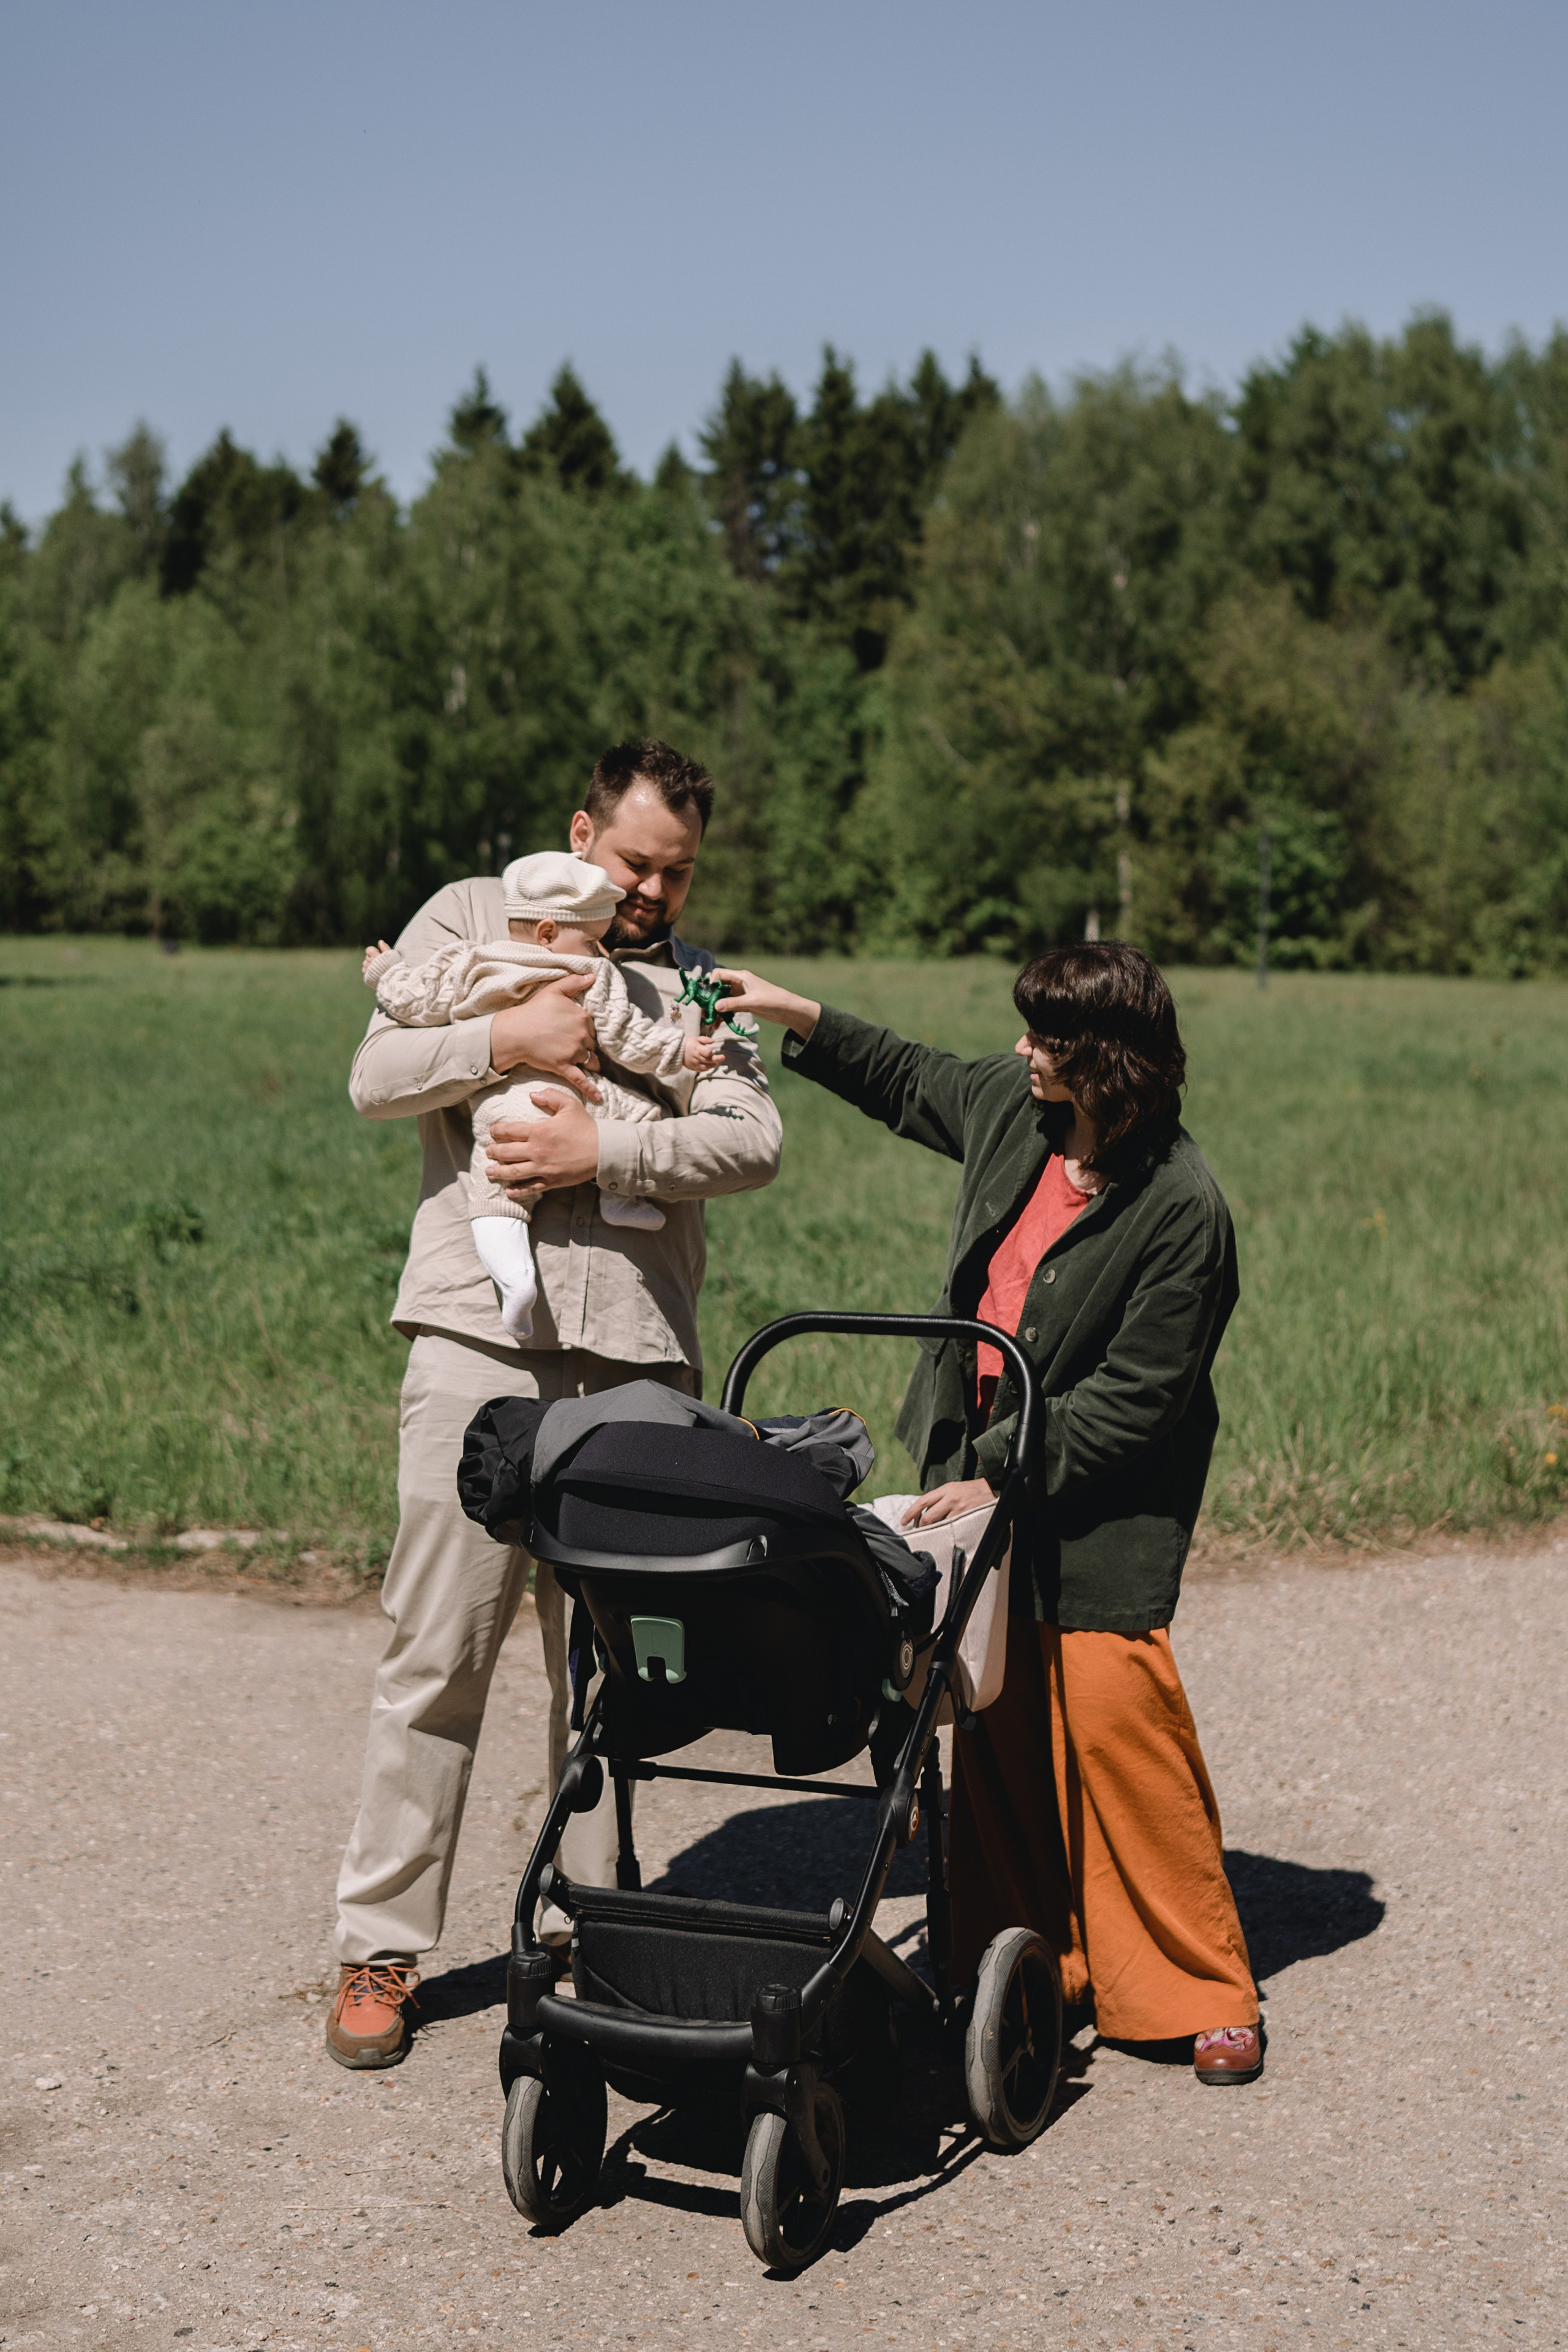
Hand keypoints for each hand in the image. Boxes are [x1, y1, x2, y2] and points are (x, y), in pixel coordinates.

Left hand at [363, 940, 391, 976]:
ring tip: (378, 967)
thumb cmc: (394, 968)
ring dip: (370, 965)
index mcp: (375, 956)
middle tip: (380, 961)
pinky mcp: (368, 977)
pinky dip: (369, 971)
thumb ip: (385, 948)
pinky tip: (376, 973)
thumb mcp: (392, 955)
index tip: (378, 953)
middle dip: (372, 958)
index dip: (373, 950)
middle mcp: (370, 963)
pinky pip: (365, 972)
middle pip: (367, 957)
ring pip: (365, 964)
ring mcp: (368, 970)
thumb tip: (380, 942)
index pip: (369, 949)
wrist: (393, 981)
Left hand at [485, 1092, 601, 1194]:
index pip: (510, 1131)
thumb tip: (532, 1094)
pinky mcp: (551, 1181)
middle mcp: (537, 1151)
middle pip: (507, 1153)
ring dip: (499, 1172)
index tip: (493, 1131)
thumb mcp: (570, 1104)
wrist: (604, 1150)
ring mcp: (543, 1168)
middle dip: (494, 1152)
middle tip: (488, 1151)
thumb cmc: (586, 1127)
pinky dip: (517, 1190)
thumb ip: (550, 1097)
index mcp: (539, 1131)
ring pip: (514, 1172)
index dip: (498, 1130)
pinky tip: (508, 1191)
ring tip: (489, 1171)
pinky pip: (530, 1187)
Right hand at [490, 972, 601, 1102]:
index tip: (576, 1031)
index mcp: (582, 1017)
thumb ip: (574, 982)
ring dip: (590, 1063)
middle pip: (593, 1044)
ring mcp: (573, 1052)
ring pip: (590, 1060)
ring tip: (588, 1065)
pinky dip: (591, 1089)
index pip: (593, 1027)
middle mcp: (581, 1035)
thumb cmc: (532, 1011)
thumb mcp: (553, 991)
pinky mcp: (564, 1067)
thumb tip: (592, 975)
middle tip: (575, 1046)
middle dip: (587, 1046)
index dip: (585, 1030)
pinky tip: (599, 1097)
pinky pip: (581, 1079)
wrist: (514, 1032)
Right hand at [682, 1035, 723, 1071]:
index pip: (707, 1052)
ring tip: (716, 1062)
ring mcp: (695, 1063)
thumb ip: (705, 1039)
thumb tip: (713, 1041)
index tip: (714, 1051)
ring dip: (712, 1065)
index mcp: (697, 1049)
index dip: (711, 1052)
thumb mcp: (696, 1038)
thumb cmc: (687, 1043)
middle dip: (717, 1059)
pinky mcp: (693, 1067)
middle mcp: (696, 1057)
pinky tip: (710, 1065)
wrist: (677, 1051)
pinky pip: (702, 1069)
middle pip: (709, 1060)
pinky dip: (707, 1068)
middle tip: (723, 1057)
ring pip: (706, 1066)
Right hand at [709, 967, 820, 1038]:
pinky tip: (718, 1023)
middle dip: (710, 998)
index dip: (711, 982)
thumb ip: (733, 1003)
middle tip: (705, 1011)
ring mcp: (741, 994)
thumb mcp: (752, 1002)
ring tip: (710, 1020)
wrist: (788, 1009)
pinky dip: (723, 1014)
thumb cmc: (773, 1000)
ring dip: (716, 1008)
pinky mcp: (744, 1003)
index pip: (719, 974)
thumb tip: (716, 1006)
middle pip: (718, 987)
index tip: (707, 995)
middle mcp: (739, 983)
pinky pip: (729, 1007)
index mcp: (741, 977)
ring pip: (723, 999)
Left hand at [901, 1479, 995, 1529]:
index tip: (904, 1521)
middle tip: (918, 1531)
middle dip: (921, 1526)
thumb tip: (923, 1513)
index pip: (923, 1501)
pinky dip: (946, 1532)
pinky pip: (952, 1528)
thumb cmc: (970, 1491)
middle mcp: (951, 1498)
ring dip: (934, 1531)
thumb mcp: (952, 1489)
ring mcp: (959, 1509)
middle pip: (928, 1516)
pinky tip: (946, 1534)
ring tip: (933, 1534)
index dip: (911, 1512)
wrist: (991, 1489)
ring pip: (939, 1524)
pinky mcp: (967, 1518)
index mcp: (945, 1489)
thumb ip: (939, 1499)